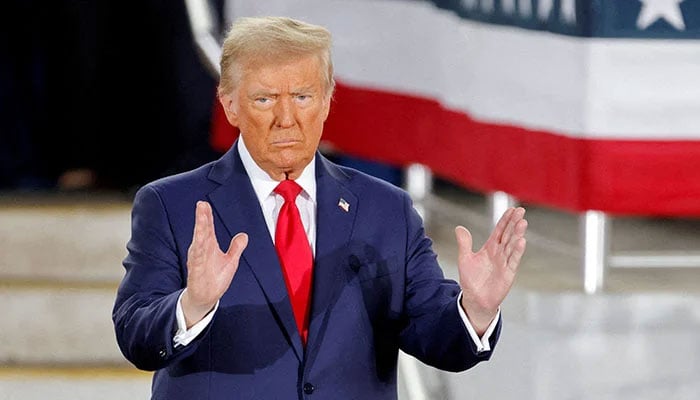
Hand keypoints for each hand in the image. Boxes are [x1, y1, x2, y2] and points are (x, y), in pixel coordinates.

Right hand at [182, 201, 247, 327]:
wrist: (206, 297)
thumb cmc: (215, 278)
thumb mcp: (230, 261)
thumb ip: (236, 248)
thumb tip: (244, 235)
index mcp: (209, 246)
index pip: (207, 228)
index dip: (206, 216)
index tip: (204, 203)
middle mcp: (202, 250)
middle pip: (202, 231)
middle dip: (202, 218)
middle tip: (201, 205)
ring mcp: (198, 260)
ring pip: (198, 242)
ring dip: (199, 229)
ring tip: (201, 218)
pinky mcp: (196, 271)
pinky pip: (196, 259)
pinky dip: (197, 250)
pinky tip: (199, 241)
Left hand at [455, 207, 526, 334]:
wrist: (475, 299)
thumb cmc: (471, 280)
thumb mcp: (465, 259)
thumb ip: (464, 243)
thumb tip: (459, 228)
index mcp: (490, 248)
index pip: (499, 231)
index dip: (505, 220)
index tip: (512, 209)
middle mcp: (499, 253)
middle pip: (508, 235)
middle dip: (514, 223)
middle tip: (521, 211)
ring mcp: (505, 262)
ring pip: (512, 245)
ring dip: (517, 234)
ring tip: (522, 222)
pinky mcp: (508, 273)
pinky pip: (513, 260)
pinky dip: (517, 251)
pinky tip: (522, 241)